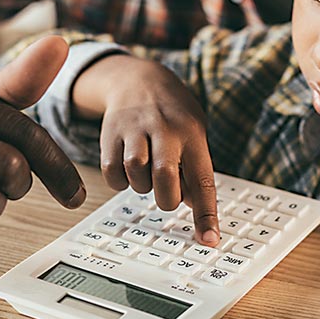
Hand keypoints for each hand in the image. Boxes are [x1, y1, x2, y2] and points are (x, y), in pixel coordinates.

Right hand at [85, 55, 219, 246]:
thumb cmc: (173, 115)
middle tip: (167, 196)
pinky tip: (127, 170)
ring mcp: (135, 129)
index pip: (203, 180)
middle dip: (166, 198)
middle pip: (164, 177)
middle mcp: (164, 128)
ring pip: (136, 174)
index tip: (209, 240)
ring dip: (142, 186)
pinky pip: (112, 172)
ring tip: (146, 174)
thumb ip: (195, 170)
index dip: (206, 214)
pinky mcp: (110, 133)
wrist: (138, 78)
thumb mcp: (194, 134)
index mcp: (192, 133)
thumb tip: (193, 207)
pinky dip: (120, 181)